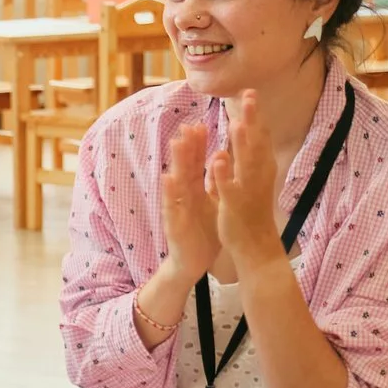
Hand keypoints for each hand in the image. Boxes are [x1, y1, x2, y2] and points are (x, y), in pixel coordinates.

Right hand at [159, 122, 220, 285]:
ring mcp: (178, 208)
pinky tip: (168, 178)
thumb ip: (213, 182)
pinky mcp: (174, 223)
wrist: (192, 262)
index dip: (198, 145)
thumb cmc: (203, 233)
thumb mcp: (212, 204)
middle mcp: (184, 197)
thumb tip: (219, 159)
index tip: (200, 125)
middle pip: (185, 167)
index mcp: (195, 192)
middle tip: (187, 126)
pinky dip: (170, 192)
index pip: (197, 164)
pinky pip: (173, 206)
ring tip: (176, 142)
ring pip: (177, 182)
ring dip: (176, 162)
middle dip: (186, 147)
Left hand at [206, 91, 285, 273]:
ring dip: (242, 142)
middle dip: (252, 118)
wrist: (257, 248)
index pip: (259, 137)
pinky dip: (223, 173)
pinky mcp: (235, 206)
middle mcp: (258, 177)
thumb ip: (246, 159)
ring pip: (245, 162)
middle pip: (256, 142)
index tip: (251, 92)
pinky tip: (217, 158)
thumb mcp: (252, 182)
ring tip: (237, 120)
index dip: (255, 115)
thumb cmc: (252, 214)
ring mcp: (248, 191)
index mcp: (260, 170)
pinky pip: (228, 187)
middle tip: (250, 93)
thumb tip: (243, 137)